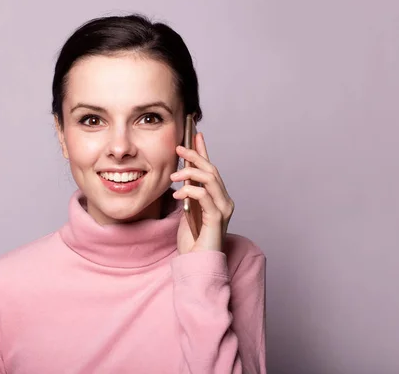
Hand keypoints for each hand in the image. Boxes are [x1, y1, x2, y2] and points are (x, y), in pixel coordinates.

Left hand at [170, 132, 234, 253]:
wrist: (197, 263)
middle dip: (195, 156)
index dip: (203, 151)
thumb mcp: (187, 210)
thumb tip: (181, 177)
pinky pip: (204, 196)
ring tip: (174, 176)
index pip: (211, 169)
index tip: (195, 135)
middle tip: (179, 148)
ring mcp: (223, 209)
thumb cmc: (192, 241)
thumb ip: (188, 194)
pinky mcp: (217, 218)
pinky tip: (178, 194)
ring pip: (210, 179)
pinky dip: (190, 190)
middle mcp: (224, 201)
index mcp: (218, 198)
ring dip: (190, 172)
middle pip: (212, 170)